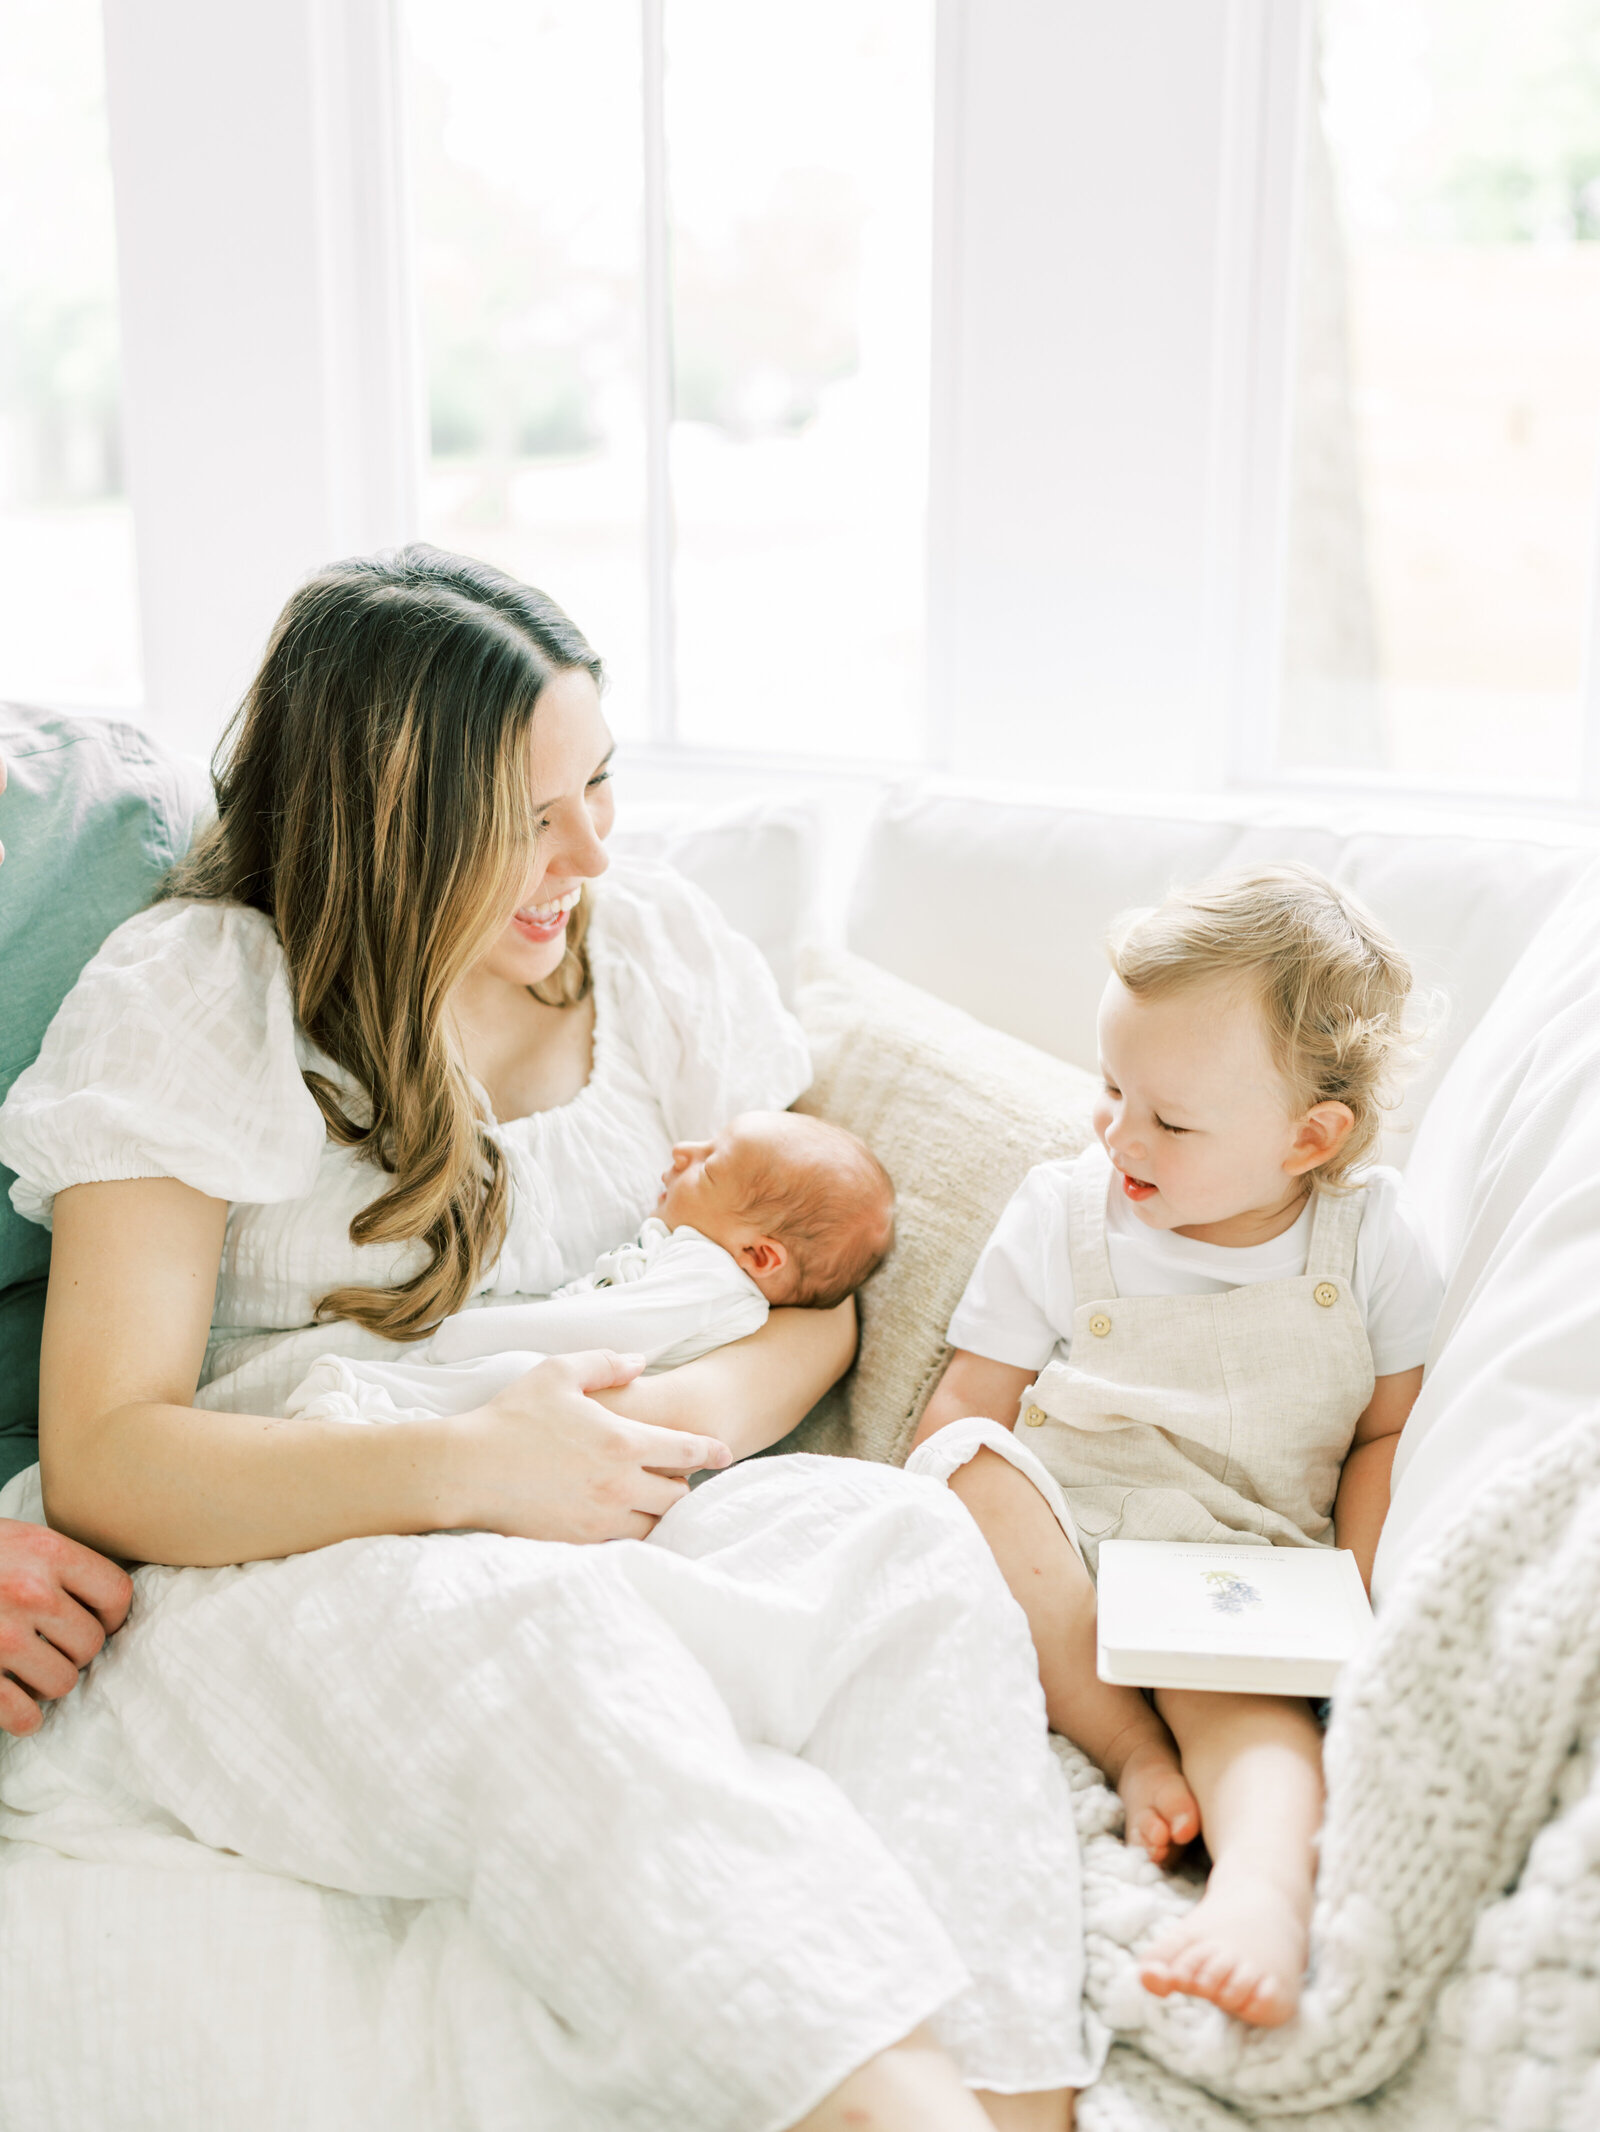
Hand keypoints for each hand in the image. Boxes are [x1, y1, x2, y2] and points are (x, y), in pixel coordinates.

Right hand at [0, 1519, 132, 1736]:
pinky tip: (13, 1702)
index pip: (115, 1593)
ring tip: (25, 1667)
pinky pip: (24, 1716)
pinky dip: (24, 1717)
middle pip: (90, 1643)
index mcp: (46, 1551)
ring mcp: (1, 1637)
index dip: (110, 1614)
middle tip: (47, 1643)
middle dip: (73, 1650)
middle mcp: (30, 1592)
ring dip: (47, 1681)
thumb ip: (55, 1562)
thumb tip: (104, 1602)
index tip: (95, 1620)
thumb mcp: (14, 1538)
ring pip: (62, 1682)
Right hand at [448, 1349, 732, 1542]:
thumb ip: (606, 1362)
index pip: (686, 1451)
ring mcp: (601, 1519)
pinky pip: (623, 1542)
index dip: (711, 1451)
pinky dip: (630, 1530)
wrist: (467, 1471)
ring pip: (654, 1524)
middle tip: (675, 1474)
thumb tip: (641, 1362)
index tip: (724, 1453)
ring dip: (658, 1511)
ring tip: (651, 1497)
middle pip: (678, 1495)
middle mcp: (620, 1486)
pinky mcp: (580, 1542)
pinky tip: (621, 1517)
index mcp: (623, 1442)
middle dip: (682, 1484)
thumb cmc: (512, 1417)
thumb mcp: (559, 1372)